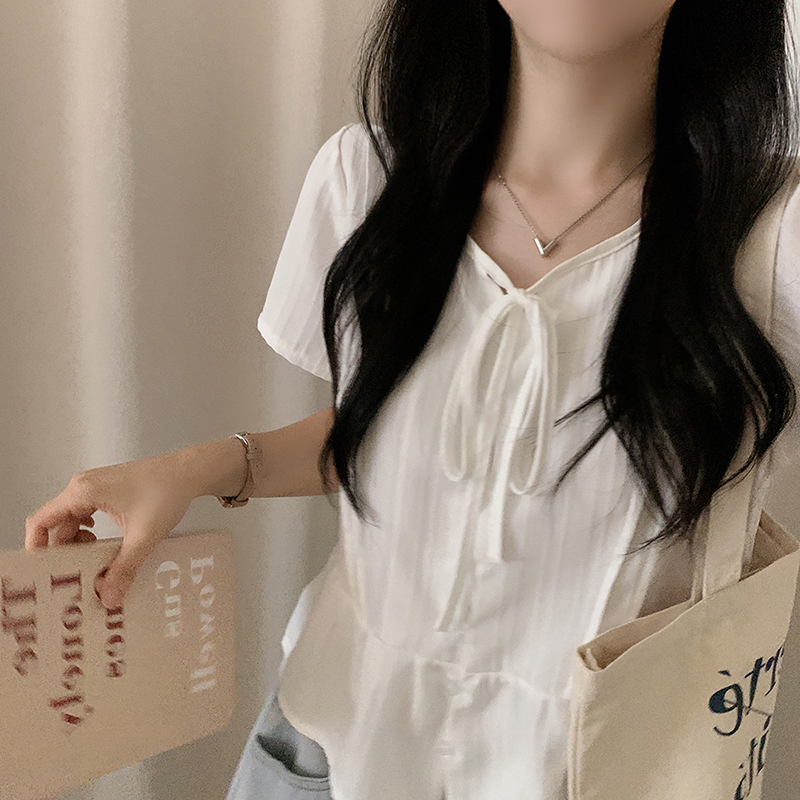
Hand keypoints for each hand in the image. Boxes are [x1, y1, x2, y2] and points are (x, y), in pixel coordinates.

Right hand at [25, 453, 194, 609]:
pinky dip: (88, 533)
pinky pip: (85, 514)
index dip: (36, 548)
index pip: (41, 521)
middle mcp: (83, 486)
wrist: (189, 472)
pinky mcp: (107, 490)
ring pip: (71, 521)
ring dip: (78, 544)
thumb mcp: (144, 536)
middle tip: (73, 579)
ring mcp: (94, 486)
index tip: (42, 573)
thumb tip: (109, 597)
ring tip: (91, 565)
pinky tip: (100, 545)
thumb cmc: (167, 492)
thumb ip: (124, 568)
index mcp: (83, 492)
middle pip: (56, 525)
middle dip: (63, 553)